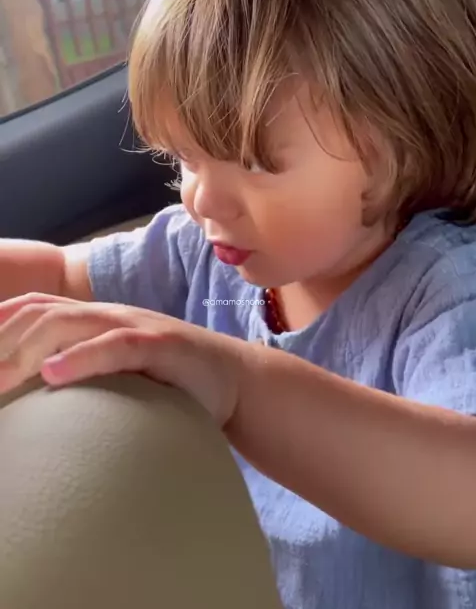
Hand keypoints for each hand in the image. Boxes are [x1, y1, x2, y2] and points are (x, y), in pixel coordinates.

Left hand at [0, 293, 242, 425]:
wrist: (232, 378)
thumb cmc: (170, 380)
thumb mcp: (121, 370)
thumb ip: (87, 368)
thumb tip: (41, 390)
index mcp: (95, 319)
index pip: (37, 307)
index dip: (0, 320)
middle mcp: (109, 315)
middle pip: (41, 313)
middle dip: (2, 341)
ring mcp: (134, 326)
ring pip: (68, 322)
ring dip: (26, 349)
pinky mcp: (161, 346)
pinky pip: (115, 346)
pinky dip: (81, 358)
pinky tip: (52, 375)